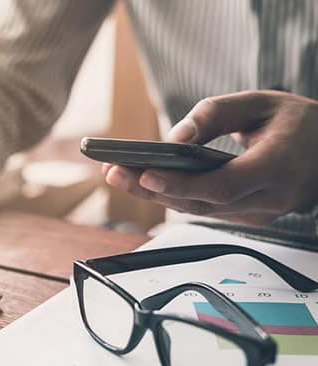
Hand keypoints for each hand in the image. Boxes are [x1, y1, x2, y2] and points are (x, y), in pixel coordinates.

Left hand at [103, 90, 317, 224]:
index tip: (145, 173)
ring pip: (200, 211)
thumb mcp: (259, 102)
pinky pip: (207, 209)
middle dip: (152, 190)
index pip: (222, 186)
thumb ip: (214, 115)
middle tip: (114, 174)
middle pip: (202, 203)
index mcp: (278, 166)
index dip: (181, 184)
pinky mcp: (250, 217)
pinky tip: (145, 183)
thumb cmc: (297, 123)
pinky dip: (175, 196)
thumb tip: (173, 139)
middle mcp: (271, 197)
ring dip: (156, 195)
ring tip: (119, 176)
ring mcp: (261, 213)